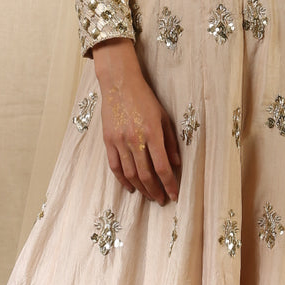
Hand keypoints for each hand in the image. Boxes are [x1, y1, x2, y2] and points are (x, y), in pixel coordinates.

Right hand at [91, 40, 180, 203]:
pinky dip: (123, 180)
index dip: (169, 184)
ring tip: (148, 196)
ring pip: (130, 174)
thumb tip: (176, 164)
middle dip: (155, 191)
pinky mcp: (108, 140)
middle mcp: (135, 140)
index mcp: (152, 133)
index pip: (162, 167)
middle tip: (161, 200)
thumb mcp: (164, 118)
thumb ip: (171, 142)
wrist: (119, 84)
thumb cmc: (145, 99)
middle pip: (146, 175)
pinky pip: (115, 166)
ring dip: (141, 188)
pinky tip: (130, 187)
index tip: (174, 195)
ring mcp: (120, 141)